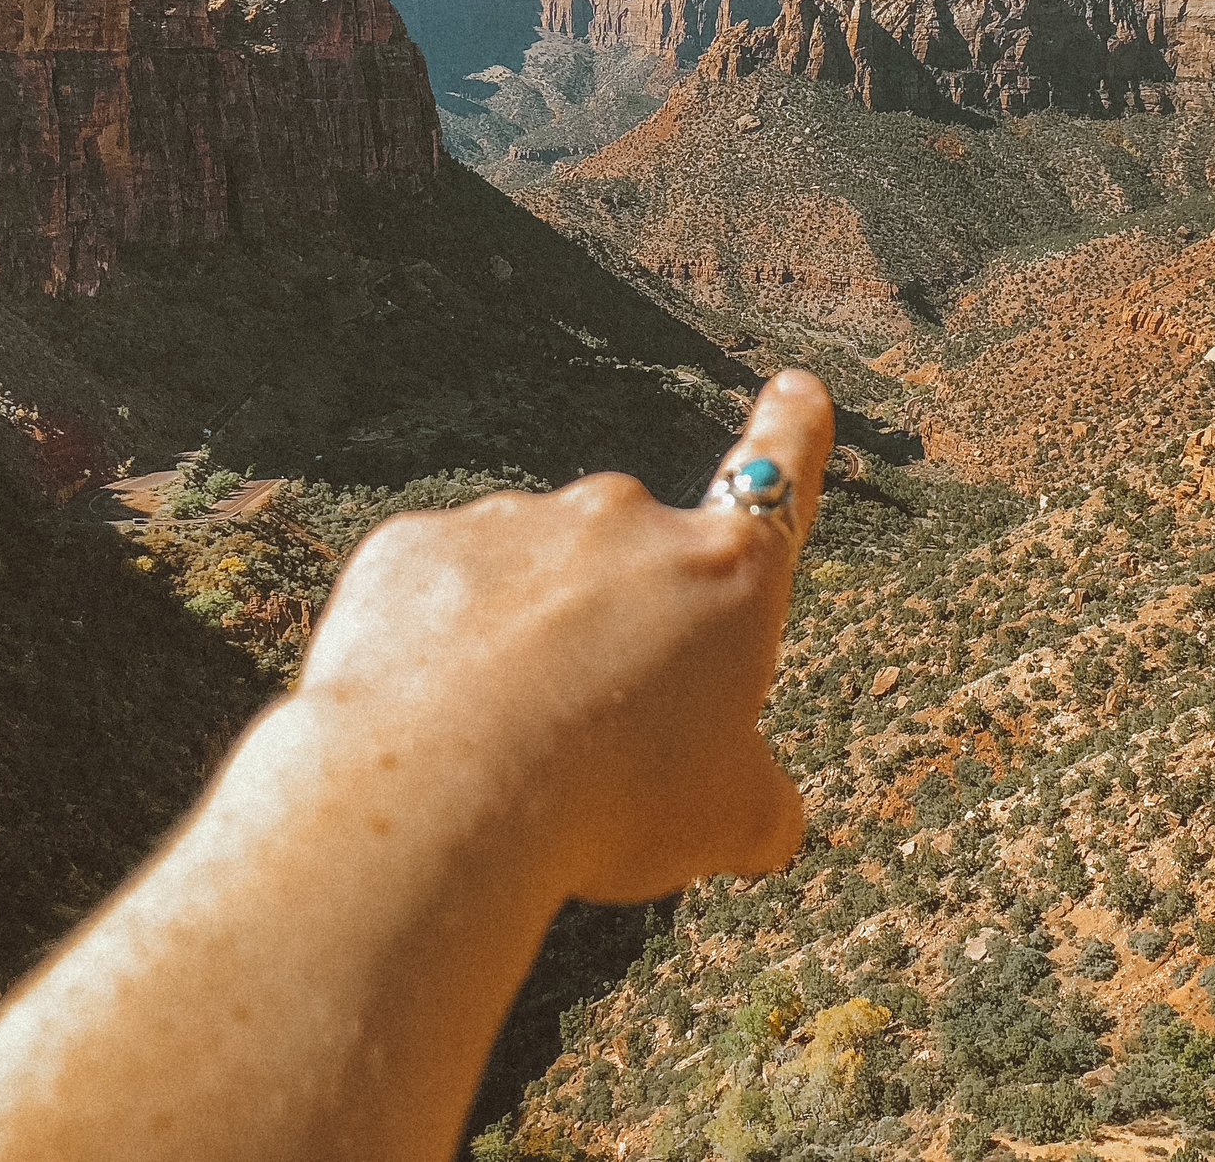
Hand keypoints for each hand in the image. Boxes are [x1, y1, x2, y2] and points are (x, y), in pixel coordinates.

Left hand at [292, 369, 833, 903]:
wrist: (439, 793)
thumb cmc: (609, 806)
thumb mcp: (729, 826)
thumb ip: (756, 796)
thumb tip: (758, 805)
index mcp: (723, 574)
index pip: (779, 482)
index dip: (794, 434)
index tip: (797, 389)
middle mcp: (624, 521)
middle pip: (632, 566)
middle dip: (616, 631)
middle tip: (591, 738)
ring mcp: (513, 522)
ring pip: (527, 582)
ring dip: (521, 642)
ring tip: (499, 748)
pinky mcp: (417, 544)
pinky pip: (436, 593)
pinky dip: (435, 646)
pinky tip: (431, 719)